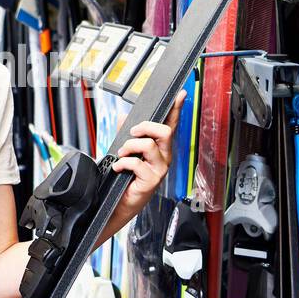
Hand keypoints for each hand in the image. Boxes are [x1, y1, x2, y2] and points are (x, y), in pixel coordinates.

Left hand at [110, 90, 185, 216]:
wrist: (120, 202)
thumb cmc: (126, 177)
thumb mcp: (125, 151)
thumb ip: (126, 134)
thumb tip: (124, 117)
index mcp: (160, 147)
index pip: (171, 124)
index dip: (176, 109)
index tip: (180, 95)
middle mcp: (164, 156)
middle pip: (164, 131)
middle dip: (144, 127)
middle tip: (131, 134)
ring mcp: (160, 169)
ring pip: (149, 145)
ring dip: (129, 146)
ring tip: (122, 154)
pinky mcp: (152, 180)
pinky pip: (137, 163)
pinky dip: (122, 163)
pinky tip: (118, 167)